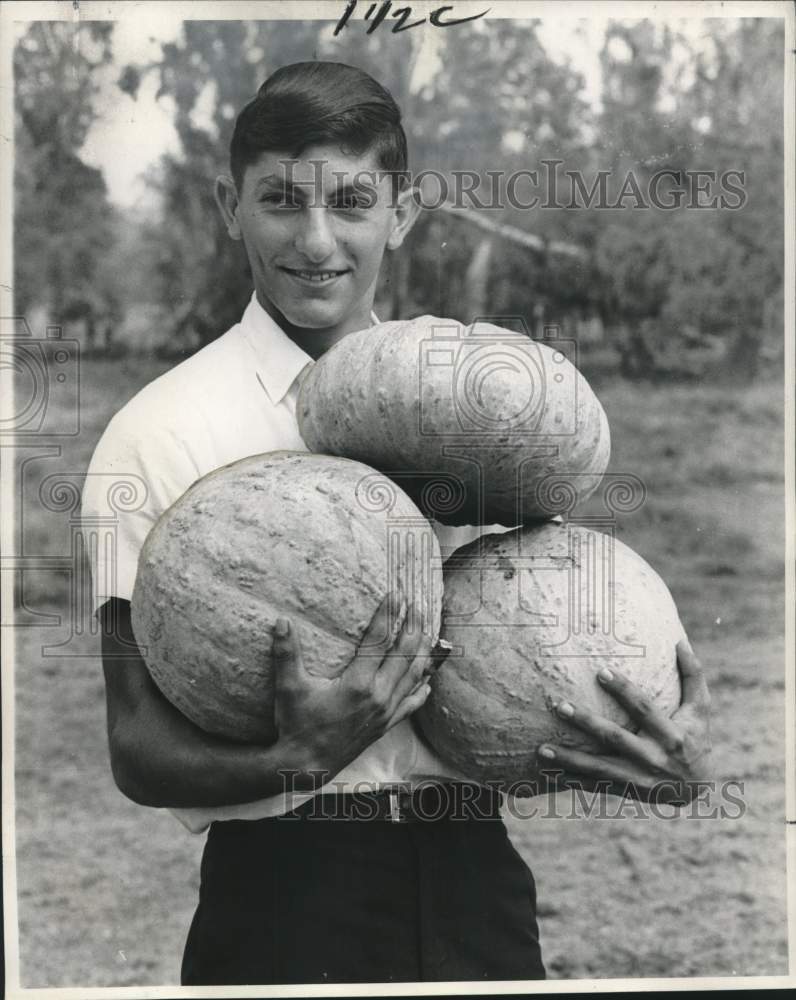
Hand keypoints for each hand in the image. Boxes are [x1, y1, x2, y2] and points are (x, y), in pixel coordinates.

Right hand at [271, 591, 446, 782]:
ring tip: (426, 632)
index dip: (389, 615)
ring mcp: (385, 713)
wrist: (306, 766)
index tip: (397, 595)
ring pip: (413, 677)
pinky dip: (420, 690)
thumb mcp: (289, 688)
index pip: (379, 641)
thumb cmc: (296, 726)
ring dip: (421, 653)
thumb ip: (286, 653)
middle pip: (404, 655)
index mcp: (357, 684)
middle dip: (413, 628)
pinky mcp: (385, 726)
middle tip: (418, 606)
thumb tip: (281, 621)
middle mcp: (377, 697)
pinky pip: (410, 704)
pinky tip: (427, 680)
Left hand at [536, 639, 711, 803]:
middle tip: (560, 706)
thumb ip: (693, 676)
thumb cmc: (695, 738)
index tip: (601, 671)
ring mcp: (638, 778)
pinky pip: (595, 786)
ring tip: (541, 749)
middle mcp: (654, 758)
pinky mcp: (626, 791)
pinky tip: (547, 771)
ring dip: (570, 759)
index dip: (624, 691)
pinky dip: (571, 780)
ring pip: (600, 768)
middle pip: (616, 739)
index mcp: (672, 735)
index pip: (644, 709)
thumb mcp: (701, 709)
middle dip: (588, 723)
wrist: (696, 791)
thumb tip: (679, 641)